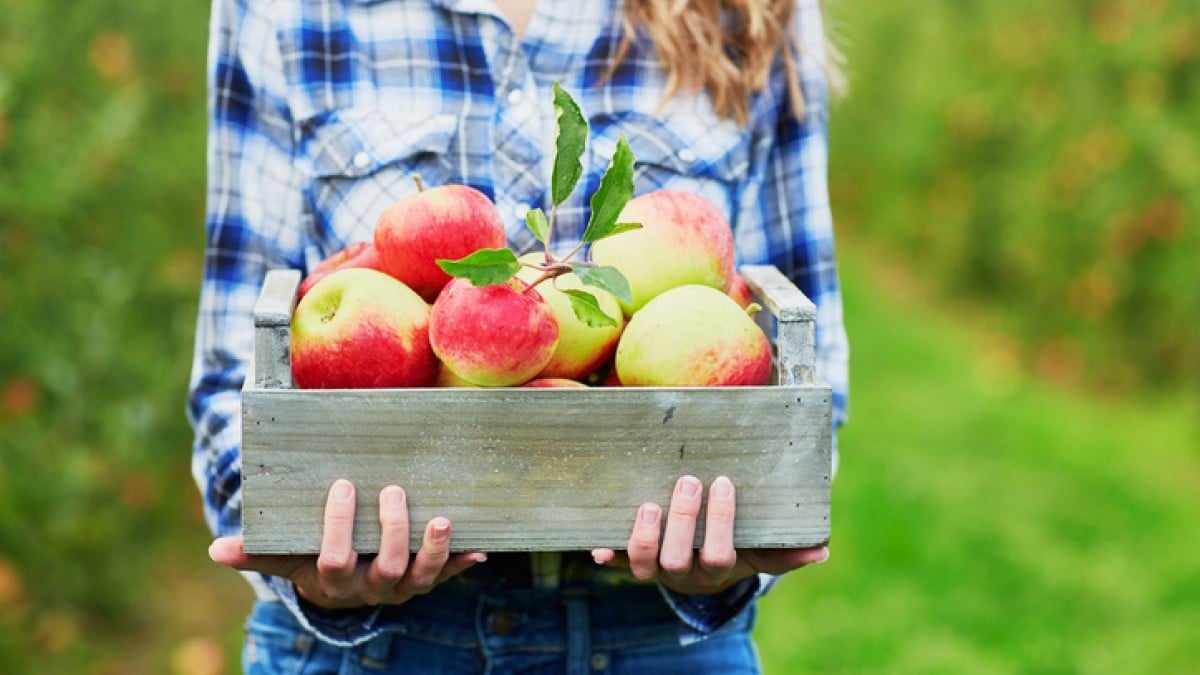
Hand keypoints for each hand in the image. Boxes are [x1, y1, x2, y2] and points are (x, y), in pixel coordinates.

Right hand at [208, 479, 486, 607]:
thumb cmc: (312, 558)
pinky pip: (448, 575)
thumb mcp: (286, 556)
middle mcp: (371, 589)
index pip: (334, 559)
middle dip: (391, 531)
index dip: (338, 527)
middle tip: (393, 491)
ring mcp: (402, 586)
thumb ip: (258, 551)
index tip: (342, 487)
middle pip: (385, 568)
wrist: (345, 587)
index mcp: (334, 581)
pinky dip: (463, 562)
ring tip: (441, 519)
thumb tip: (216, 549)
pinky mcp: (428, 579)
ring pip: (421, 576)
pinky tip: (480, 548)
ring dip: (434, 550)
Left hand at [591, 475, 828, 594]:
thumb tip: (822, 549)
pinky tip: (597, 545)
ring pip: (643, 564)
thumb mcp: (761, 549)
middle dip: (682, 521)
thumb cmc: (735, 546)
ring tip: (647, 505)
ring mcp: (654, 567)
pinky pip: (615, 559)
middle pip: (678, 559)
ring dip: (643, 537)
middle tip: (687, 482)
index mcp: (716, 569)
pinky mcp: (630, 558)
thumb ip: (788, 551)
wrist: (699, 562)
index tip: (722, 483)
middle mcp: (683, 573)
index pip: (720, 554)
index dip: (719, 523)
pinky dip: (606, 553)